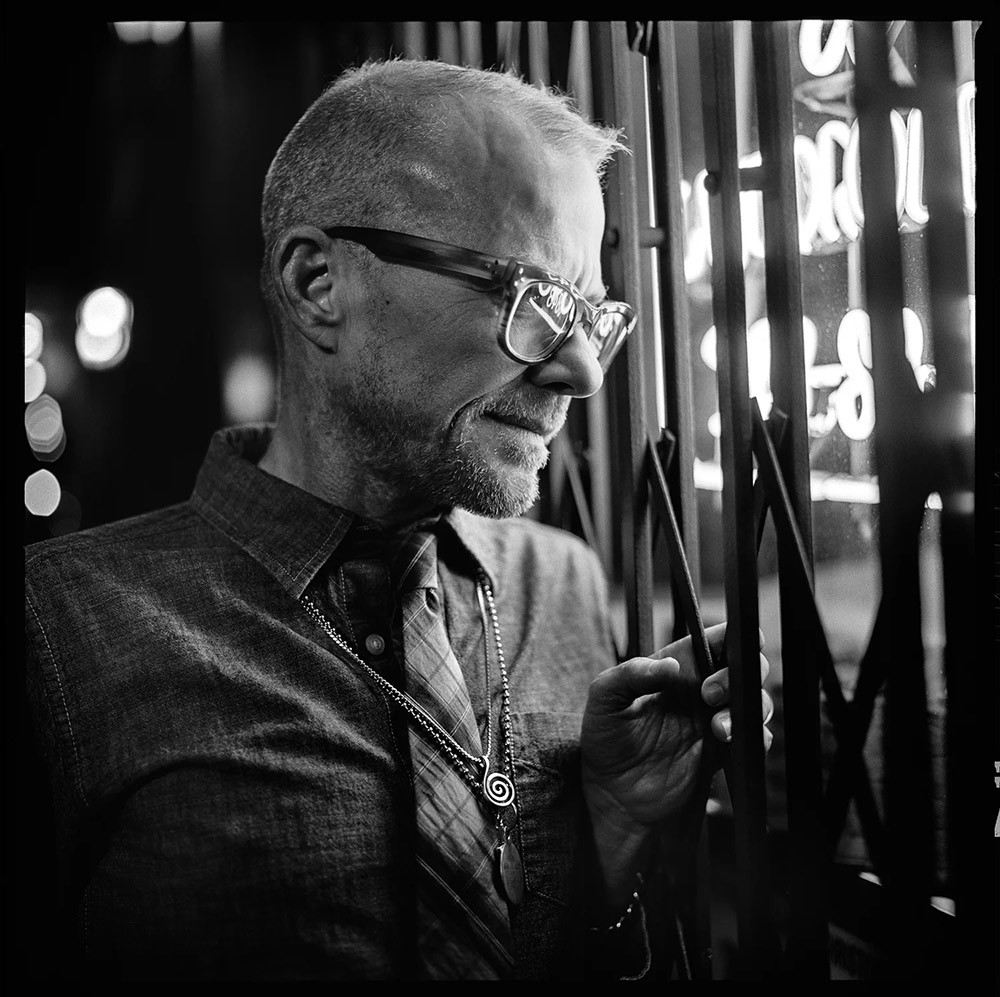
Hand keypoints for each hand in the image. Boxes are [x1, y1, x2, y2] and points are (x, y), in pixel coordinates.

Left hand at [581, 623, 772, 832]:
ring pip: (755, 700)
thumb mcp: (604, 700)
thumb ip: (630, 674)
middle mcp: (699, 690)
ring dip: (747, 708)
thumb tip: (670, 665)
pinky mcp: (723, 752)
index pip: (712, 640)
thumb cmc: (605, 741)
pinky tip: (728, 743)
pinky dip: (755, 738)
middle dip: (740, 671)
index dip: (729, 635)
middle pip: (745, 665)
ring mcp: (713, 720)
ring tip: (718, 728)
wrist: (614, 797)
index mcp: (674, 668)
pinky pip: (755, 739)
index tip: (728, 645)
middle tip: (709, 694)